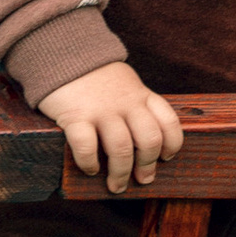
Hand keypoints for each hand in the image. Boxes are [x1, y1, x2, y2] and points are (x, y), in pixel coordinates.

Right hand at [40, 59, 184, 191]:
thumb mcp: (126, 83)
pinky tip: (90, 169)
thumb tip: (145, 142)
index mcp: (141, 95)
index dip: (172, 144)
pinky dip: (90, 163)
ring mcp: (101, 110)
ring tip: (115, 185)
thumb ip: (137, 104)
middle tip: (142, 179)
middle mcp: (126, 103)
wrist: (63, 51)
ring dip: (120, 173)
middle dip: (147, 165)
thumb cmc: (96, 76)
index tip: (165, 158)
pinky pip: (86, 147)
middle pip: (149, 140)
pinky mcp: (75, 115)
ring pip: (121, 149)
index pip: (169, 122)